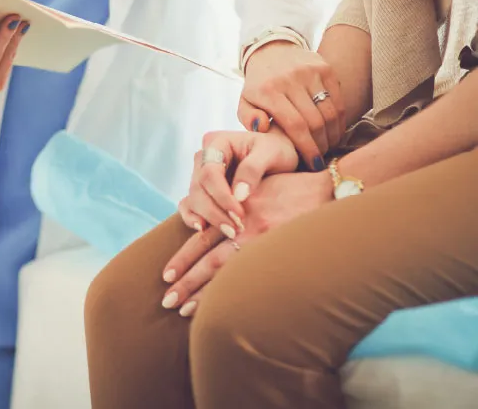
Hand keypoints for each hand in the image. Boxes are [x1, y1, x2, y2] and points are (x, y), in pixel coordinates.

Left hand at [162, 170, 331, 316]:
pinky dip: (234, 291)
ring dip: (203, 292)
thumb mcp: (258, 187)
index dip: (183, 257)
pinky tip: (223, 309)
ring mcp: (263, 241)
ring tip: (183, 309)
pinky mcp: (281, 251)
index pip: (202, 238)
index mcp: (236, 210)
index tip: (166, 274)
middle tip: (166, 299)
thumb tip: (214, 225)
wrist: (331, 190)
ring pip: (225, 270)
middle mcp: (244, 226)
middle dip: (186, 280)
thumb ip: (236, 204)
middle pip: (207, 258)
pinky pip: (251, 276)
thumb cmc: (295, 189)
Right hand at [179, 129, 298, 236]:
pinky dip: (192, 217)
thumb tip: (238, 195)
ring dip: (208, 217)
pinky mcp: (203, 190)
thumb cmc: (277, 150)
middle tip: (235, 229)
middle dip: (214, 210)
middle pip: (198, 187)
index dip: (221, 195)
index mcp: (217, 142)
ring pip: (193, 198)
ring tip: (229, 232)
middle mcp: (204, 157)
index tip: (239, 213)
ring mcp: (200, 174)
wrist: (280, 157)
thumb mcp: (272, 153)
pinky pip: (189, 204)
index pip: (209, 171)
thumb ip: (253, 169)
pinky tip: (202, 229)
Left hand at [238, 42, 344, 170]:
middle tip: (320, 158)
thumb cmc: (258, 85)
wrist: (271, 51)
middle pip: (315, 122)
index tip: (313, 164)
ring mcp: (310, 71)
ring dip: (332, 135)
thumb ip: (248, 118)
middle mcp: (290, 79)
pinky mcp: (324, 67)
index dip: (307, 148)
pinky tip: (334, 131)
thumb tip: (263, 128)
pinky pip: (338, 99)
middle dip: (321, 145)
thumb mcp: (244, 102)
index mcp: (268, 90)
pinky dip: (339, 119)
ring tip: (328, 146)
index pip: (295, 125)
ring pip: (330, 112)